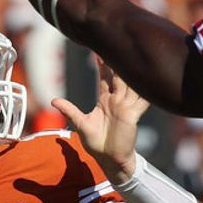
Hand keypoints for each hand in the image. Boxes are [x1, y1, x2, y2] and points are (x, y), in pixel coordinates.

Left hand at [52, 58, 149, 181]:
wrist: (110, 160)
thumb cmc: (97, 143)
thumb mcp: (80, 124)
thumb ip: (70, 110)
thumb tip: (54, 100)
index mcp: (105, 100)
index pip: (105, 77)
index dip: (103, 64)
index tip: (98, 49)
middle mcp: (117, 101)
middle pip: (118, 76)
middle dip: (116, 61)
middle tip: (115, 43)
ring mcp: (126, 107)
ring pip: (130, 84)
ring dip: (130, 70)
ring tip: (130, 54)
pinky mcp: (133, 116)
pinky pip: (141, 101)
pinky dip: (145, 91)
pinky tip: (149, 79)